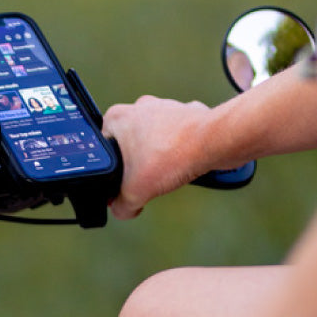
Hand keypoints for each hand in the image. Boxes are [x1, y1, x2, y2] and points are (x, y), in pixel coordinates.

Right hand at [102, 96, 213, 218]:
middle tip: (143, 179)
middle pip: (128, 144)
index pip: (102, 148)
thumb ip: (121, 206)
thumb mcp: (135, 193)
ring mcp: (165, 106)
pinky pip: (177, 135)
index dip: (110, 170)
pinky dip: (178, 149)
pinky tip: (182, 164)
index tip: (121, 183)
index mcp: (117, 118)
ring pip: (153, 138)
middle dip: (136, 163)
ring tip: (165, 173)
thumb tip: (121, 210)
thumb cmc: (171, 155)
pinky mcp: (187, 112)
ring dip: (157, 156)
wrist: (214, 141)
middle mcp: (139, 107)